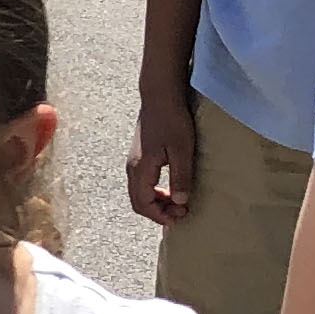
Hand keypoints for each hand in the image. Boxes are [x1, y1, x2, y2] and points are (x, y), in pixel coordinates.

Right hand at [127, 87, 198, 225]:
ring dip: (157, 202)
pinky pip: (142, 183)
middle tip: (182, 212)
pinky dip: (155, 192)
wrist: (159, 96)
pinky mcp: (139, 157)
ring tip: (178, 202)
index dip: (160, 216)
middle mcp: (132, 168)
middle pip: (138, 202)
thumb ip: (181, 177)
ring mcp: (134, 162)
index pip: (143, 204)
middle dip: (158, 212)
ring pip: (139, 193)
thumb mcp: (181, 150)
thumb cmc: (172, 121)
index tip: (180, 217)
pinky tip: (170, 188)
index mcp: (141, 169)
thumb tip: (180, 202)